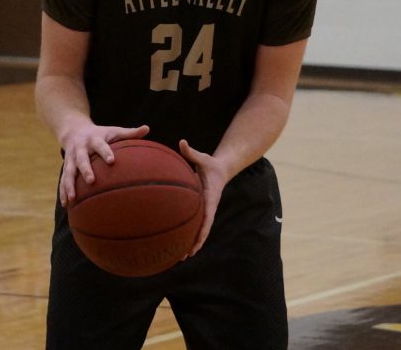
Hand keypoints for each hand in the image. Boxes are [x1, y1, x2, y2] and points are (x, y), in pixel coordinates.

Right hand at [59, 124, 149, 206]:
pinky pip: (63, 179)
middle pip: (82, 159)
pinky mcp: (66, 166)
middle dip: (85, 169)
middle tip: (91, 181)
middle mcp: (81, 148)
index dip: (106, 152)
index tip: (112, 161)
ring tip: (73, 198)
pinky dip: (63, 191)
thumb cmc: (101, 134)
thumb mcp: (113, 131)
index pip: (101, 145)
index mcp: (94, 139)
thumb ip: (130, 133)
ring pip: (69, 171)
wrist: (74, 130)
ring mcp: (71, 158)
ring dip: (70, 184)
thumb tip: (147, 128)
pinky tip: (66, 204)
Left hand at [179, 139, 231, 257]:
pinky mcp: (201, 210)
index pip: (207, 217)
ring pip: (199, 231)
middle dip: (194, 244)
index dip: (201, 230)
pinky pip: (195, 225)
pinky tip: (178, 243)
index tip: (196, 242)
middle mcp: (208, 208)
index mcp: (210, 198)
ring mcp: (205, 211)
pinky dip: (189, 235)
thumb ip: (191, 152)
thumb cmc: (211, 164)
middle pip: (202, 230)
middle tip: (183, 257)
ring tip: (179, 258)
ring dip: (191, 244)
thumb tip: (182, 142)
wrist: (221, 169)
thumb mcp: (203, 158)